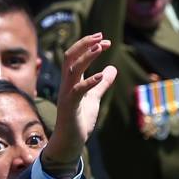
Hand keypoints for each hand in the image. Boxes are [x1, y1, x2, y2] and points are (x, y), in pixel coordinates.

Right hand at [43, 34, 116, 163]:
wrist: (70, 142)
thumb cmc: (79, 121)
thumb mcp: (94, 98)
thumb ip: (102, 84)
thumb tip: (112, 69)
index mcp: (71, 81)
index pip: (75, 56)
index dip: (88, 45)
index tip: (104, 39)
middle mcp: (66, 85)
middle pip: (70, 57)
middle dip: (85, 44)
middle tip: (101, 36)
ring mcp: (67, 95)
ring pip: (72, 70)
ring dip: (86, 57)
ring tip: (100, 47)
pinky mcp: (69, 107)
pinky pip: (77, 91)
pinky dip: (89, 82)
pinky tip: (101, 76)